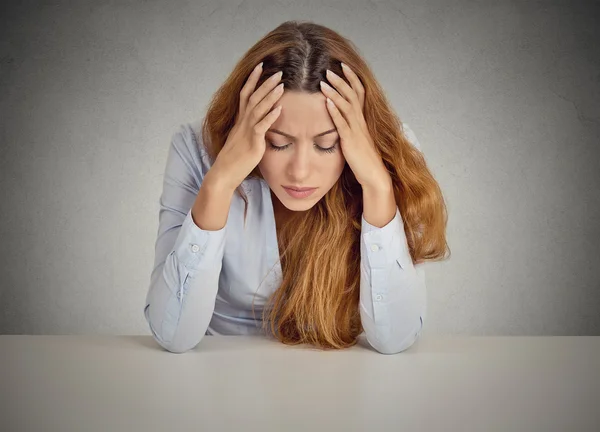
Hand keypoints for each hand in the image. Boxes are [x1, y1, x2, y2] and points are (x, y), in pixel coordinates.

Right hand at [211, 63, 283, 191]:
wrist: (223, 174)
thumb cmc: (234, 160)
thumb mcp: (242, 141)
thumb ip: (251, 131)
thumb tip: (260, 126)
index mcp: (240, 121)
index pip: (245, 95)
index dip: (252, 80)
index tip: (260, 66)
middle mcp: (242, 123)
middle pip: (253, 97)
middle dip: (265, 83)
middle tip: (278, 72)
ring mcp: (246, 132)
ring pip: (258, 109)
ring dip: (270, 96)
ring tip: (281, 85)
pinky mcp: (252, 143)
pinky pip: (261, 127)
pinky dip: (270, 117)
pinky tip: (279, 109)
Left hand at [320, 63, 390, 189]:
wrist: (374, 175)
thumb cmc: (364, 159)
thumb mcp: (356, 139)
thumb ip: (350, 127)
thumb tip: (340, 118)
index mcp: (362, 120)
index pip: (359, 93)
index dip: (352, 78)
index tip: (343, 65)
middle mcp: (361, 122)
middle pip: (353, 95)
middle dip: (341, 80)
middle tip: (329, 68)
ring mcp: (356, 131)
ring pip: (347, 106)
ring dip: (335, 92)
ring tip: (324, 81)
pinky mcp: (351, 141)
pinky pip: (343, 124)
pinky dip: (335, 112)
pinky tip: (327, 103)